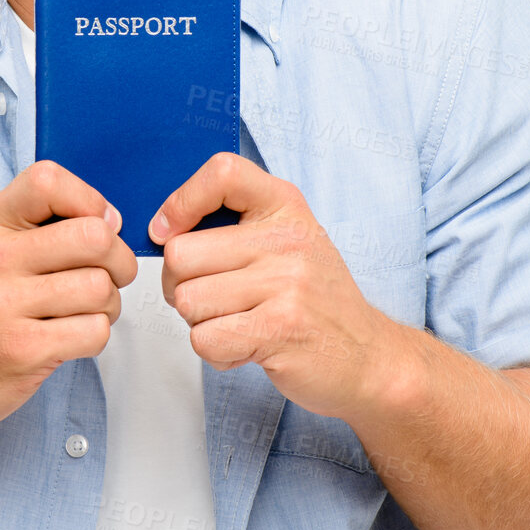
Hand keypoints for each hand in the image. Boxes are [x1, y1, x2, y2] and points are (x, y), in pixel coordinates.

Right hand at [0, 160, 136, 438]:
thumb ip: (39, 226)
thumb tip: (109, 220)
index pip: (48, 181)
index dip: (90, 200)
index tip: (97, 225)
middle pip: (93, 237)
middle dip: (119, 261)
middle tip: (110, 276)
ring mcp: (4, 305)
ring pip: (100, 288)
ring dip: (109, 305)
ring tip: (86, 311)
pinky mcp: (21, 349)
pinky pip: (94, 331)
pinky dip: (95, 335)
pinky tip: (72, 336)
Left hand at [148, 152, 402, 418]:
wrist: (368, 356)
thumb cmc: (312, 299)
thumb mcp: (285, 241)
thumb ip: (232, 225)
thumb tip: (161, 230)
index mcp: (285, 205)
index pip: (222, 173)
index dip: (181, 201)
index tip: (168, 231)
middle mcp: (287, 238)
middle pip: (181, 254)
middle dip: (180, 285)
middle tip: (214, 299)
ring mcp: (287, 283)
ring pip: (187, 301)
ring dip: (200, 322)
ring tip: (239, 323)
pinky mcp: (280, 329)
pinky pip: (205, 340)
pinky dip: (217, 352)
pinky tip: (247, 347)